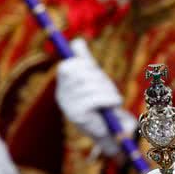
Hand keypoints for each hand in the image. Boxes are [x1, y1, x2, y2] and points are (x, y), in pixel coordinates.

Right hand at [56, 38, 135, 155]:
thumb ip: (86, 61)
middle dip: (98, 78)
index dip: (86, 67)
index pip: (68, 66)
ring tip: (113, 99)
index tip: (96, 74)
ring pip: (90, 85)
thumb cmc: (104, 103)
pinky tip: (113, 105)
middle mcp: (61, 95)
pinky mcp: (77, 116)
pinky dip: (109, 99)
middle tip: (107, 88)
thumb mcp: (95, 79)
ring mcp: (67, 106)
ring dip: (108, 90)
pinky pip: (95, 99)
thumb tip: (77, 41)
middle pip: (79, 73)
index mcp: (64, 85)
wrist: (112, 131)